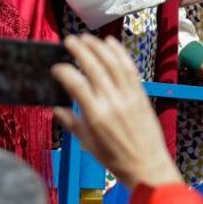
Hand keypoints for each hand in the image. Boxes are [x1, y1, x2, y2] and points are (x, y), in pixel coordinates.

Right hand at [52, 34, 184, 188]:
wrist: (147, 165)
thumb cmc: (115, 159)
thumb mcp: (88, 144)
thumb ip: (71, 123)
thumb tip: (55, 109)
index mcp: (96, 116)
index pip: (76, 85)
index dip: (64, 71)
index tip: (56, 67)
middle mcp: (112, 102)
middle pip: (94, 67)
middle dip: (80, 50)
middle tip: (69, 41)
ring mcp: (129, 96)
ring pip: (112, 63)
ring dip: (98, 47)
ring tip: (86, 37)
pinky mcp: (141, 94)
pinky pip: (129, 68)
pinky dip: (119, 52)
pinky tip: (110, 42)